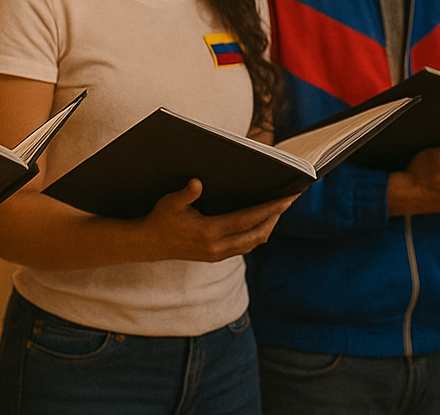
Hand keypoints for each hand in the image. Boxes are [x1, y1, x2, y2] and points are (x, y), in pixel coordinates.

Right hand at [136, 180, 295, 262]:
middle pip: (257, 234)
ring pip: (253, 243)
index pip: (248, 220)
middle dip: (275, 217)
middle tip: (289, 200)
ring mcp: (218, 254)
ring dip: (268, 227)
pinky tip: (259, 223)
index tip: (287, 198)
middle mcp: (218, 247)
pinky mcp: (217, 256)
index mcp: (209, 232)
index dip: (270, 209)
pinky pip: (245, 247)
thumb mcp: (169, 203)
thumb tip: (198, 182)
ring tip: (277, 210)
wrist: (150, 244)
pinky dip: (256, 234)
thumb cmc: (160, 219)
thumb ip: (185, 194)